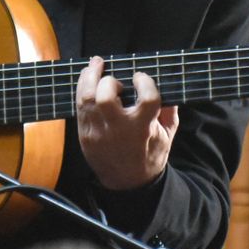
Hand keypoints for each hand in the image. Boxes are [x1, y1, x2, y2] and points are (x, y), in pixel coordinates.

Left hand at [75, 56, 177, 190]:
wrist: (129, 183)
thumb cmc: (150, 155)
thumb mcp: (167, 135)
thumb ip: (169, 110)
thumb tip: (168, 85)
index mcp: (143, 129)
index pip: (147, 98)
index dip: (145, 82)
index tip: (140, 78)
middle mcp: (119, 130)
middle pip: (106, 96)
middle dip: (109, 81)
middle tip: (115, 80)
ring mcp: (98, 133)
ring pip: (86, 98)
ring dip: (89, 77)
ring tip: (95, 65)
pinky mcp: (85, 135)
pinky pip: (79, 107)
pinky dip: (82, 90)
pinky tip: (88, 80)